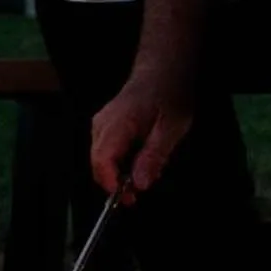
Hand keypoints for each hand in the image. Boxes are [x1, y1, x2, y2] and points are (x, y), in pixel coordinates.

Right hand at [91, 72, 194, 198]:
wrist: (161, 71)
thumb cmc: (169, 95)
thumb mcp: (172, 128)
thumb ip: (154, 156)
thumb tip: (140, 184)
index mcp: (118, 123)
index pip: (102, 161)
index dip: (111, 184)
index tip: (130, 198)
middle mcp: (102, 124)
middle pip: (97, 164)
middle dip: (116, 183)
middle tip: (141, 191)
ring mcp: (99, 125)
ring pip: (100, 160)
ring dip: (119, 174)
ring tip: (145, 172)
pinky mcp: (103, 127)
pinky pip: (105, 152)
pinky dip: (119, 163)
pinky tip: (138, 160)